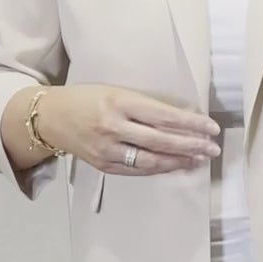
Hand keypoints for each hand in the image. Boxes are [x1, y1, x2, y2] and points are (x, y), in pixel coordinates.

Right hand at [38, 85, 219, 175]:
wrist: (50, 117)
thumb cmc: (87, 98)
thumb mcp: (114, 91)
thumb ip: (143, 106)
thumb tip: (180, 120)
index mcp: (119, 101)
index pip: (163, 116)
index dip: (190, 124)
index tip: (212, 128)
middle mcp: (113, 126)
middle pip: (161, 140)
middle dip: (191, 145)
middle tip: (212, 149)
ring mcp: (107, 149)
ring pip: (151, 159)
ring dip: (179, 161)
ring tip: (199, 159)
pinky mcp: (103, 165)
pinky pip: (137, 170)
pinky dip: (159, 168)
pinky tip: (175, 165)